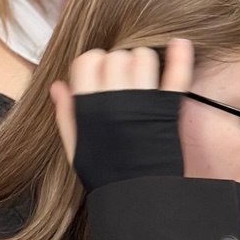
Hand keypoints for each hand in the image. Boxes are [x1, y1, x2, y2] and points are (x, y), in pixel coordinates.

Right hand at [50, 39, 193, 164]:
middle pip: (116, 56)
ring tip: (145, 77)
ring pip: (143, 57)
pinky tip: (181, 43)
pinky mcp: (167, 108)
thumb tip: (58, 86)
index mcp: (88, 104)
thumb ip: (67, 114)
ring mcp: (142, 101)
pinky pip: (176, 75)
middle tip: (125, 81)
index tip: (101, 77)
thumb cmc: (105, 172)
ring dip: (144, 61)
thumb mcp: (76, 145)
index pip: (87, 60)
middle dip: (120, 63)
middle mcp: (113, 97)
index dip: (95, 64)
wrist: (136, 196)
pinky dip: (181, 57)